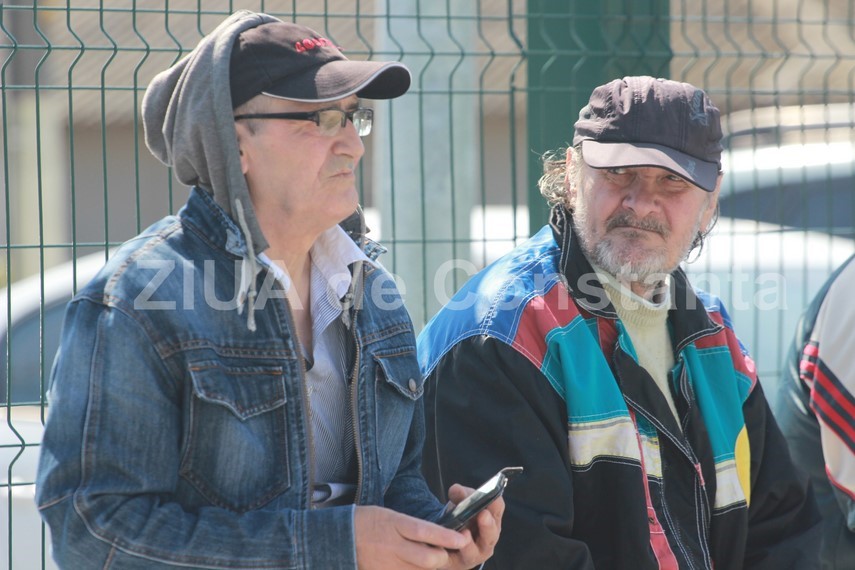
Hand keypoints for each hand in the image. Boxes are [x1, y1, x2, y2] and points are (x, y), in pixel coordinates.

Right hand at [355, 505, 469, 569]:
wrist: (341, 538)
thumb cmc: (370, 522)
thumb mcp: (392, 516)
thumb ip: (414, 528)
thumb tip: (440, 537)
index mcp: (395, 525)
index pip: (425, 531)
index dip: (446, 536)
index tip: (463, 537)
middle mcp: (393, 546)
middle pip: (428, 558)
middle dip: (443, 557)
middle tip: (447, 551)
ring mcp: (389, 565)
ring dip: (432, 566)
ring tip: (434, 558)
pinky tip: (417, 565)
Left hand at [441, 484, 503, 569]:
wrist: (447, 539)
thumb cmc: (460, 518)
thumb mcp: (460, 503)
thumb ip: (460, 495)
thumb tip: (456, 489)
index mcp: (491, 520)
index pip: (497, 509)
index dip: (495, 502)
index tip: (492, 497)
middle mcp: (487, 539)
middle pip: (491, 533)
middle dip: (487, 525)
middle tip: (483, 515)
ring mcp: (474, 554)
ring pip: (473, 551)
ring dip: (468, 543)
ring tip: (464, 534)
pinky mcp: (457, 564)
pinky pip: (454, 560)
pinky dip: (449, 553)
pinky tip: (445, 546)